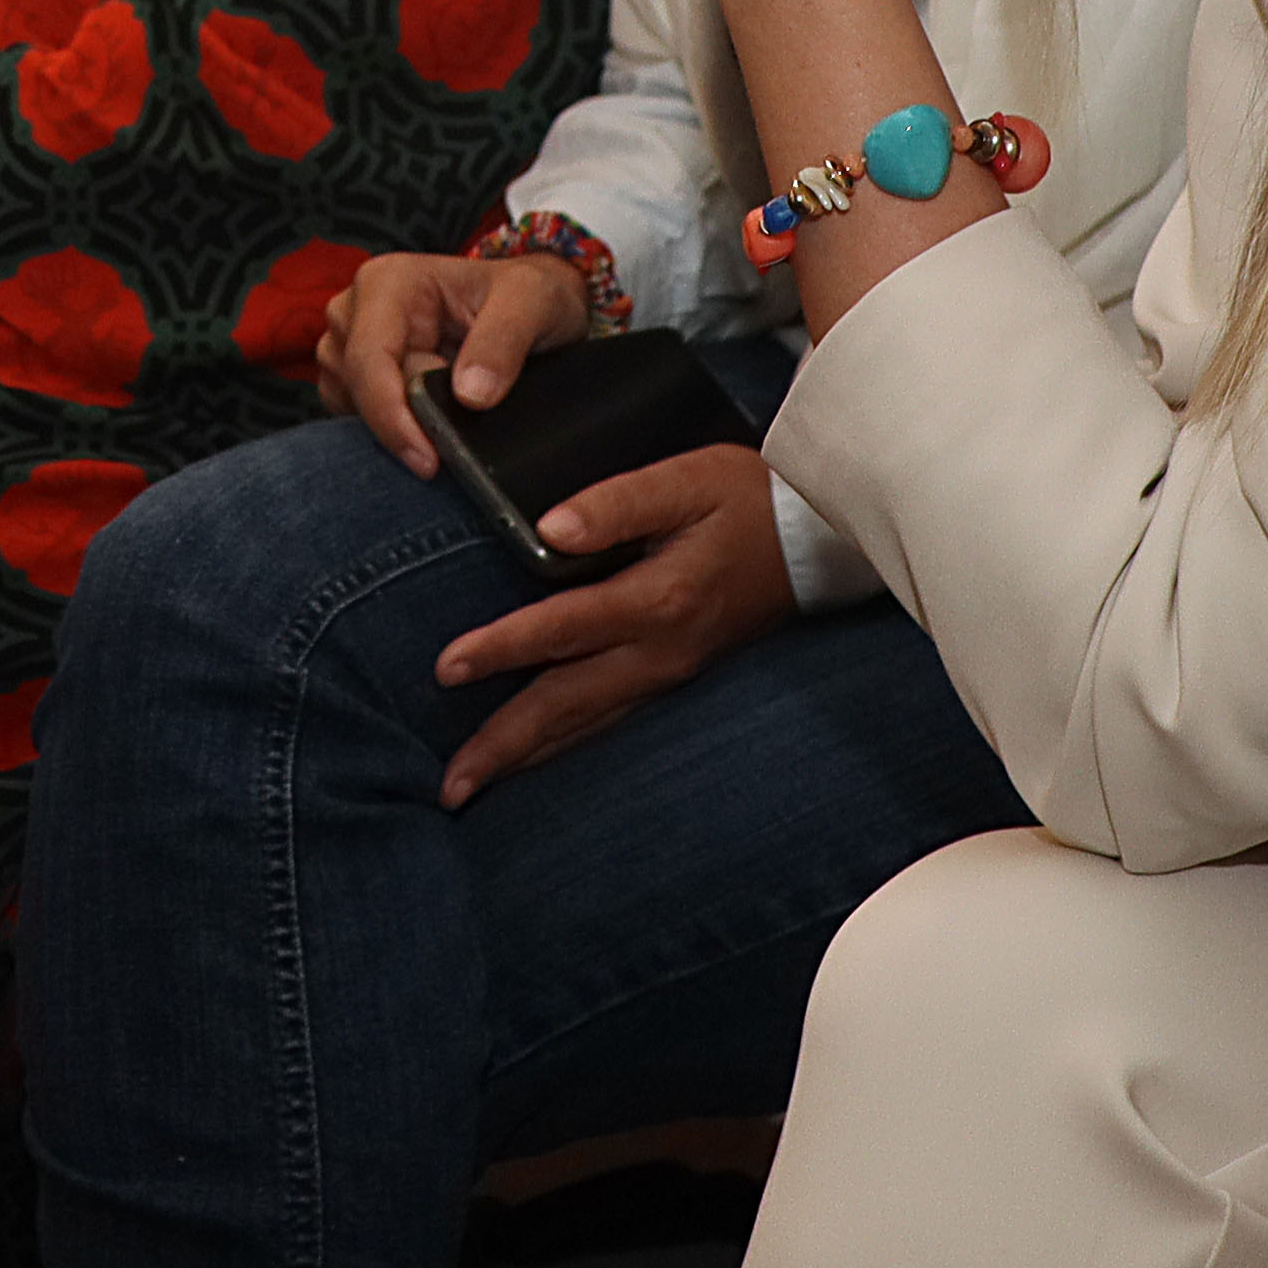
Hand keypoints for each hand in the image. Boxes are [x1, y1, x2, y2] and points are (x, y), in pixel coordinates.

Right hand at [319, 247, 595, 476]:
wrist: (531, 305)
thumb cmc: (526, 294)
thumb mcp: (532, 300)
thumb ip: (503, 340)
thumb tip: (470, 396)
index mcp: (388, 282)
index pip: (368, 359)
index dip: (392, 415)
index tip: (429, 461)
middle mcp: (356, 311)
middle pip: (360, 389)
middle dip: (411, 421)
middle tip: (463, 430)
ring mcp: (350, 346)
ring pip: (356, 409)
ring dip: (406, 426)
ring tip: (457, 410)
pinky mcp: (355, 379)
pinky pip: (358, 420)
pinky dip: (397, 431)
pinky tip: (435, 419)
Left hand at [427, 441, 794, 798]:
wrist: (821, 535)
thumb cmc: (751, 497)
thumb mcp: (688, 479)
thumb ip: (617, 502)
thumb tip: (550, 526)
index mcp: (659, 600)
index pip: (563, 629)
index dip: (502, 648)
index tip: (446, 668)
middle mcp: (662, 650)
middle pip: (567, 705)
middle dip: (504, 745)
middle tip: (448, 786)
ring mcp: (671, 671)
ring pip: (588, 724)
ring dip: (529, 756)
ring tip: (473, 787)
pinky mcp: (677, 674)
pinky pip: (611, 720)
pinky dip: (568, 742)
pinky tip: (539, 754)